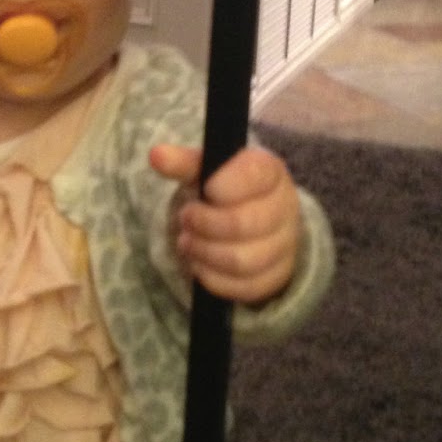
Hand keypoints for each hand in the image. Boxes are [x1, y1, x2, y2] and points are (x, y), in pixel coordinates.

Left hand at [149, 143, 300, 305]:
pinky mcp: (276, 277)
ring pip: (242, 261)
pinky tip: (199, 263)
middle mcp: (285, 208)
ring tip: (188, 241)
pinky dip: (212, 277)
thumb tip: (156, 155)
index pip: (256, 174)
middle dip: (204, 223)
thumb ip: (184, 163)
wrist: (256, 223)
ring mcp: (284, 246)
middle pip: (244, 223)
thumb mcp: (206, 171)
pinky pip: (243, 287)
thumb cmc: (227, 191)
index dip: (225, 185)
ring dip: (204, 252)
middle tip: (186, 218)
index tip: (206, 189)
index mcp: (270, 172)